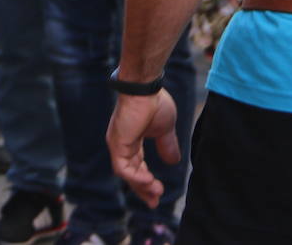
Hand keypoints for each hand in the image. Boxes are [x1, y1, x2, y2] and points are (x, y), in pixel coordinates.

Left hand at [107, 89, 179, 208]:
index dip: (146, 181)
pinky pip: (123, 168)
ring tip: (156, 192)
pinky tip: (148, 181)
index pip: (137, 166)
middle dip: (143, 189)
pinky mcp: (117, 144)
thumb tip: (174, 162)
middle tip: (155, 202)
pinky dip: (135, 177)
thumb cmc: (155, 102)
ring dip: (141, 185)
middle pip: (131, 173)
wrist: (145, 89)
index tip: (158, 193)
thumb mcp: (165, 129)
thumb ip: (167, 145)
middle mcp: (122, 144)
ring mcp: (118, 144)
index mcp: (132, 140)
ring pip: (127, 173)